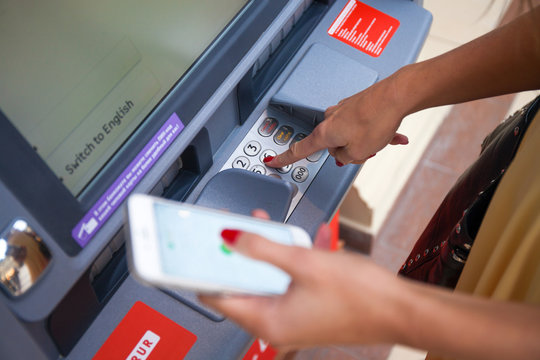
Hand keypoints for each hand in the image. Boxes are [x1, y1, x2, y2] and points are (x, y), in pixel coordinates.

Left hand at [199, 211, 405, 348]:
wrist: (400, 310)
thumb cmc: (361, 296)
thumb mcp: (304, 262)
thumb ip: (263, 247)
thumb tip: (230, 238)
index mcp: (267, 320)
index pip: (217, 295)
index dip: (203, 269)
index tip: (193, 248)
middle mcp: (275, 324)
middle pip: (239, 285)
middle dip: (235, 254)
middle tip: (229, 228)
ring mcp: (291, 318)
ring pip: (263, 280)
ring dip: (262, 253)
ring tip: (261, 226)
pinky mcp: (304, 309)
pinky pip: (284, 282)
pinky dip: (284, 261)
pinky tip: (293, 239)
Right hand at [264, 75, 409, 167]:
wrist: (397, 95)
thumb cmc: (377, 119)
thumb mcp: (359, 153)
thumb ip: (345, 158)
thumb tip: (343, 153)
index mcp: (325, 133)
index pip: (299, 150)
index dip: (285, 158)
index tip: (272, 161)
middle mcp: (330, 118)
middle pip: (333, 145)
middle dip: (350, 151)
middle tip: (367, 150)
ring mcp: (343, 110)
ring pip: (351, 136)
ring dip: (366, 141)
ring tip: (384, 138)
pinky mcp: (357, 105)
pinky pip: (363, 126)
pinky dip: (375, 132)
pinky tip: (392, 134)